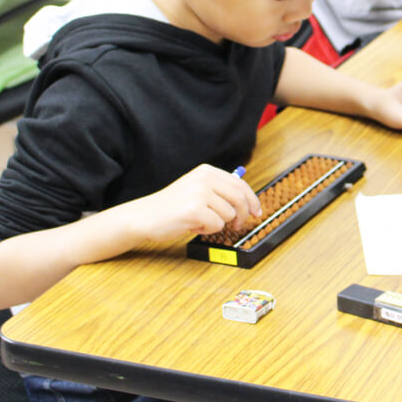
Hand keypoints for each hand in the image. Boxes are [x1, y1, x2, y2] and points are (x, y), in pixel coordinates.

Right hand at [129, 164, 261, 241]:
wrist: (144, 216)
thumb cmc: (172, 207)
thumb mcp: (197, 190)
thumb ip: (220, 192)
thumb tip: (248, 204)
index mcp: (207, 172)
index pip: (240, 184)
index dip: (252, 200)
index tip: (256, 212)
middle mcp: (204, 179)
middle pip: (239, 199)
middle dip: (242, 215)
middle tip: (237, 225)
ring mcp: (199, 194)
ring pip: (228, 214)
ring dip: (217, 223)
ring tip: (199, 221)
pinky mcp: (194, 210)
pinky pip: (216, 225)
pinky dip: (207, 230)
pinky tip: (192, 225)